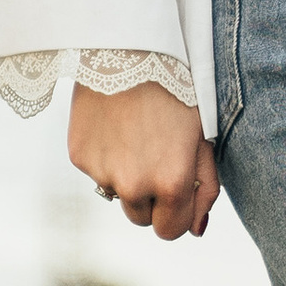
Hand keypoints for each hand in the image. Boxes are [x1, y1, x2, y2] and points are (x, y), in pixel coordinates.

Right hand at [68, 81, 218, 238]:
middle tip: (156, 158)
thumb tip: (197, 230)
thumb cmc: (177, 94)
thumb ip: (205, 188)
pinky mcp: (79, 157)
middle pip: (142, 219)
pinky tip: (115, 127)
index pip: (171, 232)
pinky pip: (96, 172)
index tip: (177, 194)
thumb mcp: (202, 139)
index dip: (176, 215)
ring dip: (127, 179)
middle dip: (151, 199)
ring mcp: (102, 173)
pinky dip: (106, 158)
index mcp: (171, 184)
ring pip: (118, 196)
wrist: (130, 53)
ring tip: (136, 138)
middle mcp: (134, 186)